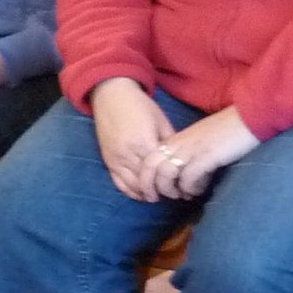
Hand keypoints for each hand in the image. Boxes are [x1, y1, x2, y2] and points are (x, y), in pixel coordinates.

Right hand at [92, 77, 176, 201]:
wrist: (111, 96)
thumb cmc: (140, 106)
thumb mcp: (161, 121)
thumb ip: (170, 141)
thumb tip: (182, 159)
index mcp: (144, 142)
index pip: (160, 170)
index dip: (173, 180)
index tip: (185, 187)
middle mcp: (127, 154)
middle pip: (147, 181)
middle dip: (162, 190)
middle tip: (177, 195)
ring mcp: (115, 159)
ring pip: (132, 186)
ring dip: (147, 194)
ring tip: (162, 196)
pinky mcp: (107, 161)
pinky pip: (118, 183)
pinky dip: (131, 192)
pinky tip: (143, 195)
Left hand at [147, 106, 261, 200]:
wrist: (248, 117)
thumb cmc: (227, 129)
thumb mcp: (200, 140)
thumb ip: (188, 153)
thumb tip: (182, 178)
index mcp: (176, 139)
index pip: (149, 159)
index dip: (145, 178)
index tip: (152, 192)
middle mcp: (179, 143)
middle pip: (151, 167)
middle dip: (150, 187)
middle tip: (158, 199)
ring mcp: (191, 149)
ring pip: (166, 174)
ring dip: (171, 190)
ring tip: (182, 196)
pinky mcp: (206, 156)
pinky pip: (189, 178)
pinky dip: (191, 188)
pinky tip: (198, 191)